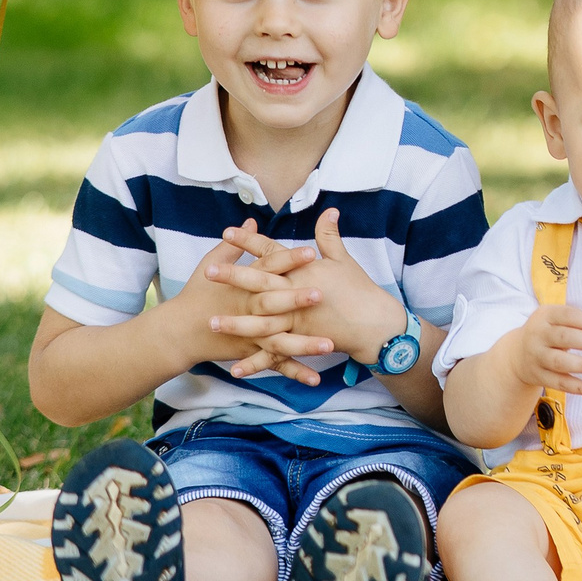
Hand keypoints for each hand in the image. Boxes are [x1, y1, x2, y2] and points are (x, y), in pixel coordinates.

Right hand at [170, 219, 327, 385]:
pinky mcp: (251, 352)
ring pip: (280, 340)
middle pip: (274, 304)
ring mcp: (250, 334)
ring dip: (304, 344)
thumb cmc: (198, 293)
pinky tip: (315, 380)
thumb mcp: (212, 264)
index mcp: (243, 284)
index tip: (311, 252)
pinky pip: (275, 364)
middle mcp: (248, 309)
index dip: (288, 260)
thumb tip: (252, 222)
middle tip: (321, 294)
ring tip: (329, 345)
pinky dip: (294, 372)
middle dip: (297, 299)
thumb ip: (236, 245)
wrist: (179, 331)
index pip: (268, 268)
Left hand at [213, 208, 409, 368]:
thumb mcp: (343, 260)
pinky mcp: (300, 343)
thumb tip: (329, 210)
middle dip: (233, 278)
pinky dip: (256, 363)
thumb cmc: (358, 289)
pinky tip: (234, 369)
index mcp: (303, 272)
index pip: (272, 253)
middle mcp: (296, 296)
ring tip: (211, 321)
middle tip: (207, 272)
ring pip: (261, 323)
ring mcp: (296, 322)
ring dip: (236, 323)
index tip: (227, 231)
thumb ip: (329, 236)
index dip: (250, 242)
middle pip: (260, 285)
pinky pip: (275, 356)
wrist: (374, 324)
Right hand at [505, 304, 581, 398]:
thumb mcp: (556, 319)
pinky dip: (578, 387)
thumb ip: (577, 322)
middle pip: (563, 337)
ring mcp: (536, 356)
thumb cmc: (548, 332)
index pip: (566, 316)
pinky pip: (560, 383)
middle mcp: (537, 335)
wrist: (517, 353)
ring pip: (560, 362)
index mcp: (544, 315)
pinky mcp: (538, 376)